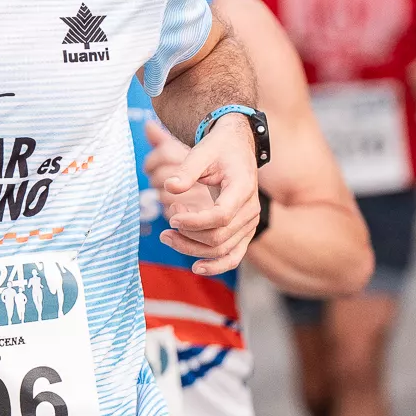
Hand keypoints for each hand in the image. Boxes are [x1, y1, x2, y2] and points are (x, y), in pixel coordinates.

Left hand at [157, 113, 259, 272]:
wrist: (238, 148)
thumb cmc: (219, 148)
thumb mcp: (202, 151)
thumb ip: (186, 169)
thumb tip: (169, 187)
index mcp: (242, 188)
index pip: (220, 216)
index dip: (194, 222)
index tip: (172, 217)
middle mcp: (250, 210)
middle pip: (218, 237)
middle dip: (187, 237)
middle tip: (165, 228)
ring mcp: (249, 224)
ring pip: (222, 250)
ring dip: (192, 249)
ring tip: (167, 237)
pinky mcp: (244, 232)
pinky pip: (234, 256)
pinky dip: (217, 266)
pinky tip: (196, 267)